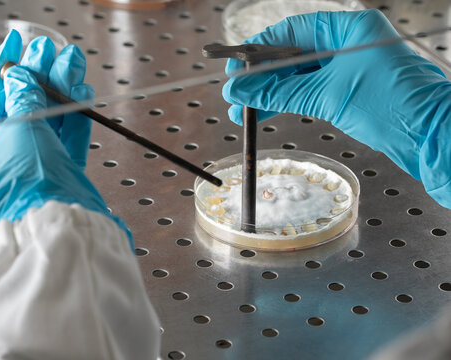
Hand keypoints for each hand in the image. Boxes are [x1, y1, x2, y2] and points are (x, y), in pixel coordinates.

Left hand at [0, 30, 130, 239]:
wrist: (60, 220)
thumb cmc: (28, 182)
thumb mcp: (19, 128)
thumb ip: (23, 97)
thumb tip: (22, 76)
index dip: (4, 67)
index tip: (18, 43)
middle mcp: (2, 158)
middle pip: (21, 105)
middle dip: (39, 75)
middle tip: (52, 50)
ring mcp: (33, 165)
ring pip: (47, 118)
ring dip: (61, 89)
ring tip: (74, 64)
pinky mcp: (59, 171)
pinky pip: (65, 137)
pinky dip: (74, 115)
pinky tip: (82, 92)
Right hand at [223, 9, 450, 207]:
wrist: (432, 137)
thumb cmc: (395, 105)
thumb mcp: (329, 95)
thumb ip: (281, 93)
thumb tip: (242, 90)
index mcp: (347, 28)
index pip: (291, 32)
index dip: (258, 49)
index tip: (235, 67)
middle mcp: (346, 44)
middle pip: (290, 55)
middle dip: (260, 76)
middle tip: (235, 92)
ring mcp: (346, 69)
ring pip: (297, 77)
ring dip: (269, 93)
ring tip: (242, 109)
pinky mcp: (347, 92)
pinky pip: (307, 93)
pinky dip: (286, 102)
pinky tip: (265, 111)